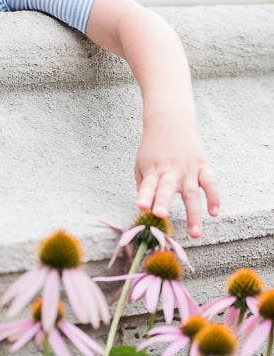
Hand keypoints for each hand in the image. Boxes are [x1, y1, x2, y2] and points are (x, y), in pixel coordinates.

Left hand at [134, 114, 219, 237]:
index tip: (141, 206)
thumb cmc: (153, 150)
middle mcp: (170, 170)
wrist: (170, 122)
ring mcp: (188, 168)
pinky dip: (214, 197)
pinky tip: (214, 212)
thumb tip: (146, 210)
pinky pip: (210, 183)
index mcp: (153, 170)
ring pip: (192, 192)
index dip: (144, 195)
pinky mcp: (202, 166)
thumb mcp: (142, 165)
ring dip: (193, 214)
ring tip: (195, 233)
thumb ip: (144, 186)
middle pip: (167, 188)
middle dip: (163, 201)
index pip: (147, 185)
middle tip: (160, 215)